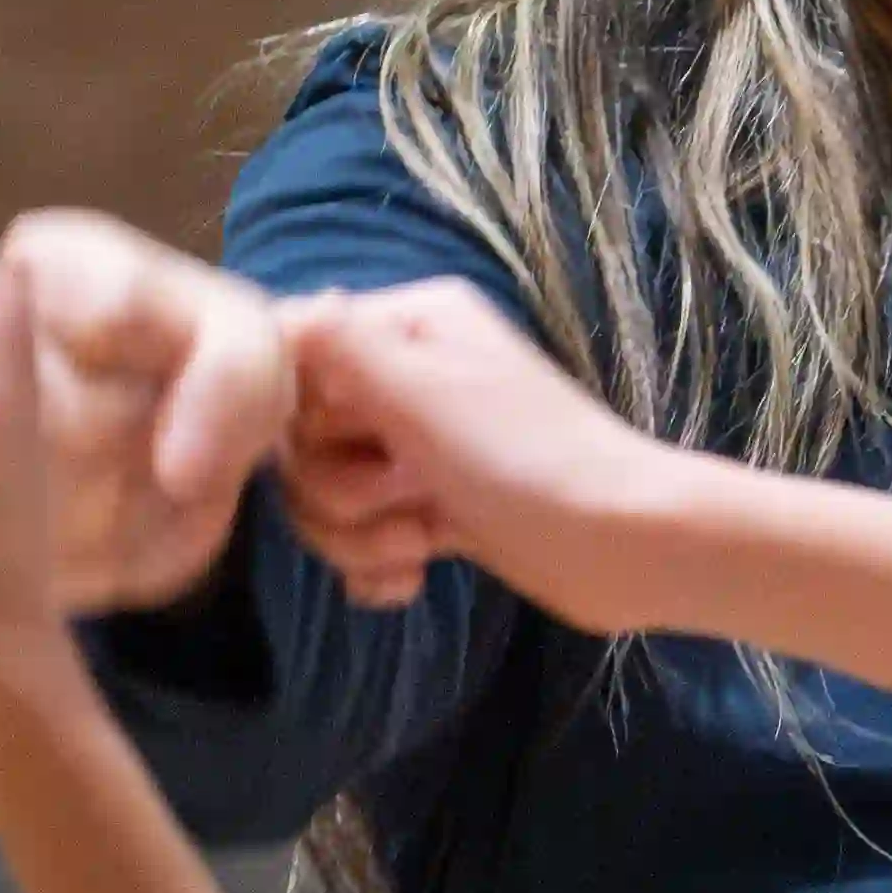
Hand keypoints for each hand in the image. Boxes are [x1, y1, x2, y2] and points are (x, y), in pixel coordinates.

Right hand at [278, 281, 677, 625]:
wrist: (624, 547)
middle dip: (339, 488)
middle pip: (301, 440)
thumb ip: (337, 346)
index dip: (300, 416)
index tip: (350, 437)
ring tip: (423, 539)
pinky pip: (363, 542)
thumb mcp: (422, 389)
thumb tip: (267, 313)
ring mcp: (421, 451)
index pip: (291, 359)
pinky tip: (415, 579)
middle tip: (407, 494)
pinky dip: (380, 567)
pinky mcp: (436, 514)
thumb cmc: (525, 458)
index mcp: (406, 326)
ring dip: (362, 535)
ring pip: (326, 499)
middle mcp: (407, 378)